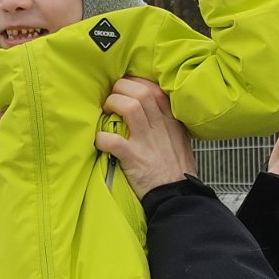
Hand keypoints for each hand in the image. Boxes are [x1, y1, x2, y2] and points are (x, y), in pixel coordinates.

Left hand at [95, 77, 196, 198]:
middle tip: (112, 97)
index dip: (136, 82)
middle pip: (141, 92)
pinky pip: (113, 141)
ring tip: (105, 111)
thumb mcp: (180, 140)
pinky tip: (99, 140)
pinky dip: (101, 138)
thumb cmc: (177, 169)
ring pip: (130, 107)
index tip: (125, 86)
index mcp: (171, 121)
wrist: (178, 195)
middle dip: (121, 88)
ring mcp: (147, 142)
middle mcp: (160, 127)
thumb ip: (167, 124)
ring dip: (113, 104)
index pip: (155, 89)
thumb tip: (151, 111)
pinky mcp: (134, 158)